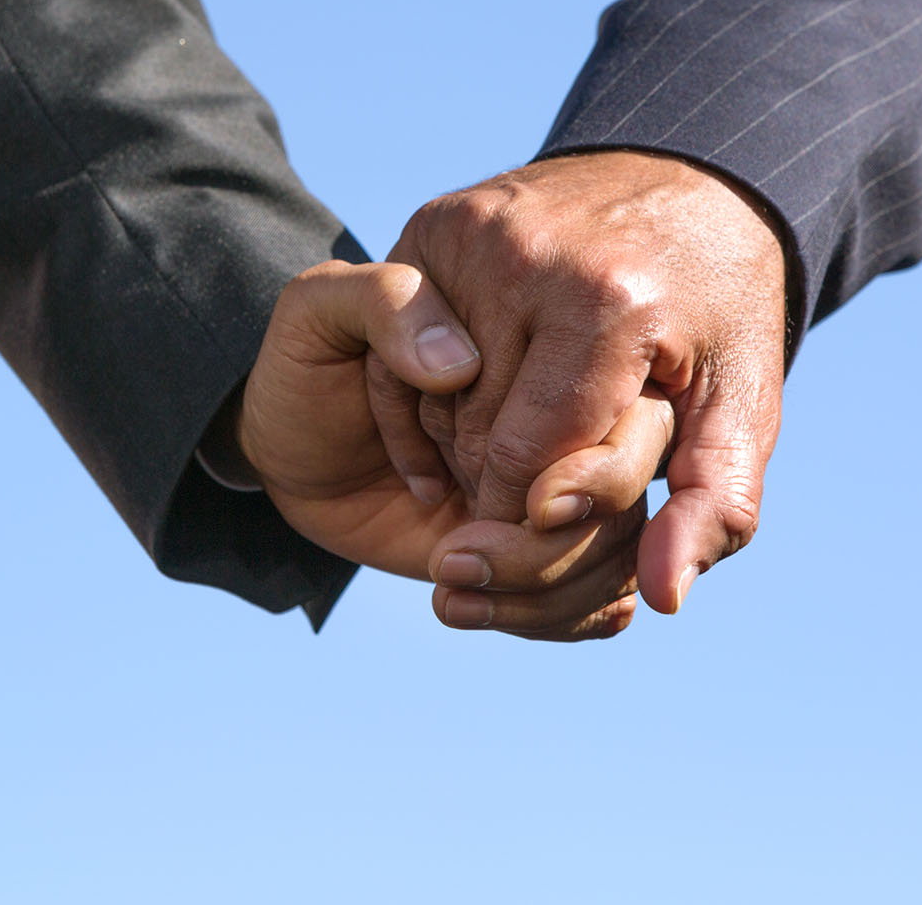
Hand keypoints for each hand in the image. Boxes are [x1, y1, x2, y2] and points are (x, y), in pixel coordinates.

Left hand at [240, 260, 669, 639]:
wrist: (292, 441)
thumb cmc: (313, 363)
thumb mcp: (320, 311)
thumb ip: (382, 302)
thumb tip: (457, 365)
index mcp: (551, 337)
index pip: (622, 402)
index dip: (585, 467)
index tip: (521, 502)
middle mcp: (575, 414)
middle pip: (629, 491)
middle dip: (559, 543)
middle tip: (457, 552)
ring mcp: (567, 487)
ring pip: (618, 555)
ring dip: (539, 588)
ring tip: (442, 576)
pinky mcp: (549, 547)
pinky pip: (601, 600)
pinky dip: (543, 618)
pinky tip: (457, 605)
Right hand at [374, 149, 787, 614]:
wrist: (689, 177)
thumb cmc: (717, 310)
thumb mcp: (739, 406)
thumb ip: (711, 506)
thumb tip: (661, 599)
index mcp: (607, 306)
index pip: (531, 465)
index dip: (540, 518)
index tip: (563, 523)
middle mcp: (530, 257)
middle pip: (477, 435)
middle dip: (507, 483)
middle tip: (553, 475)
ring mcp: (475, 232)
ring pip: (437, 395)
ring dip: (469, 440)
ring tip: (528, 431)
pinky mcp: (440, 219)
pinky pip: (405, 340)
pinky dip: (429, 389)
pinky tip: (474, 398)